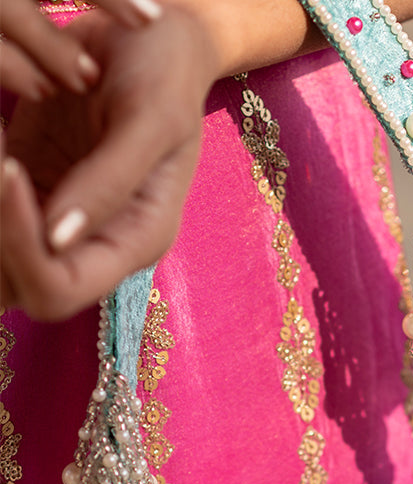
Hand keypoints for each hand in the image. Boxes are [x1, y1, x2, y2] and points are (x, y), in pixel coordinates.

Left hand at [0, 7, 219, 320]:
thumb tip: (59, 241)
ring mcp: (56, 221)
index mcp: (132, 243)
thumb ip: (109, 183)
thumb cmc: (168, 72)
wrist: (158, 36)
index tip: (10, 170)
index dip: (21, 246)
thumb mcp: (152, 120)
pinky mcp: (30, 189)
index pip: (58, 289)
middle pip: (16, 289)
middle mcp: (91, 247)